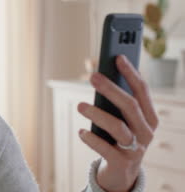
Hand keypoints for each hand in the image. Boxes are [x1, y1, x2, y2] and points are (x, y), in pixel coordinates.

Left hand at [77, 55, 158, 191]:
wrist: (121, 172)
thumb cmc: (119, 137)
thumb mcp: (122, 119)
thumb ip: (116, 101)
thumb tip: (101, 75)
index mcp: (149, 117)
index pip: (142, 91)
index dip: (131, 73)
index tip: (118, 57)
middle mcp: (146, 132)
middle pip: (130, 105)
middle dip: (111, 88)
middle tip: (92, 76)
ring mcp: (136, 149)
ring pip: (118, 127)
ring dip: (97, 114)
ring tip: (80, 105)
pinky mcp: (122, 163)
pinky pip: (105, 148)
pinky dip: (91, 139)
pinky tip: (81, 132)